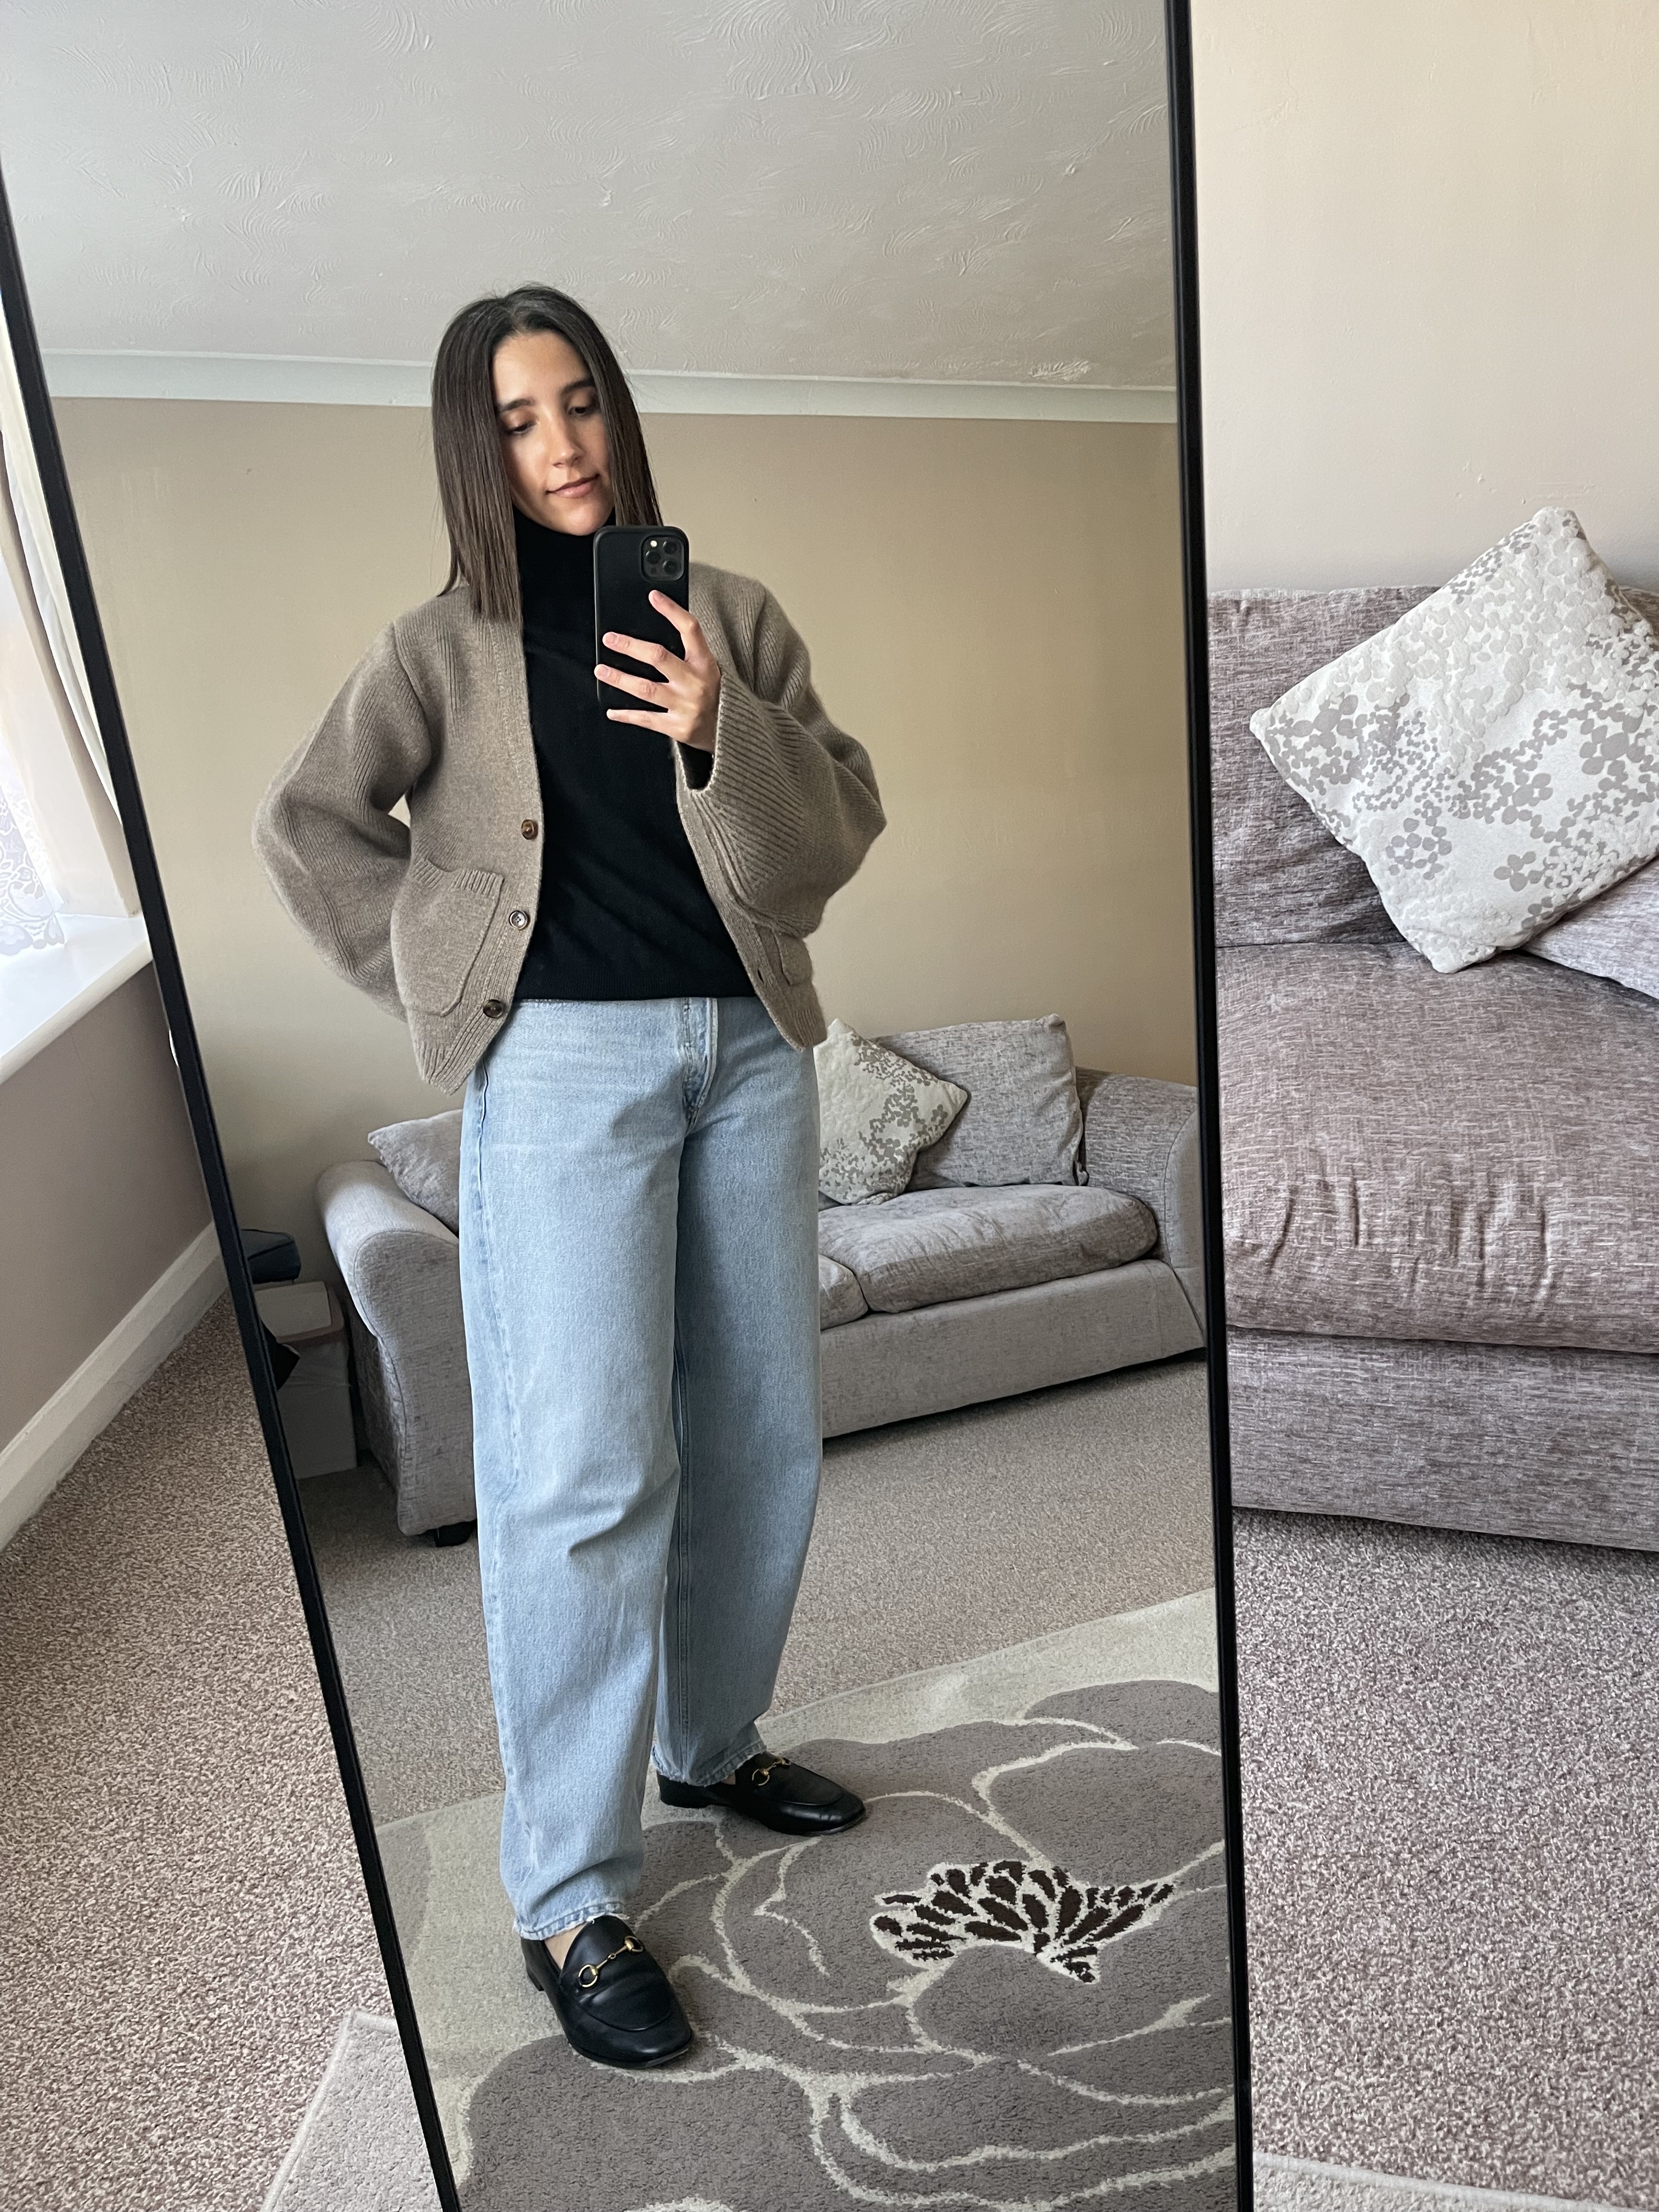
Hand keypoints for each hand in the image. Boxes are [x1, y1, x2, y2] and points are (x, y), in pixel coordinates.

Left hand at [596, 593, 720, 753]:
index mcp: (706, 663)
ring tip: (602, 670)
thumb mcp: (709, 669)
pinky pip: (647, 719)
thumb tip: (653, 637)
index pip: (690, 629)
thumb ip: (688, 653)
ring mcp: (686, 706)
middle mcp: (696, 683)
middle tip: (610, 639)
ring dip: (619, 678)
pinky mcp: (678, 727)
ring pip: (646, 689)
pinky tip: (613, 711)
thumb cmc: (716, 695)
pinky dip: (627, 715)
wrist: (732, 732)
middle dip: (630, 646)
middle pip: (659, 657)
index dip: (672, 611)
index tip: (653, 597)